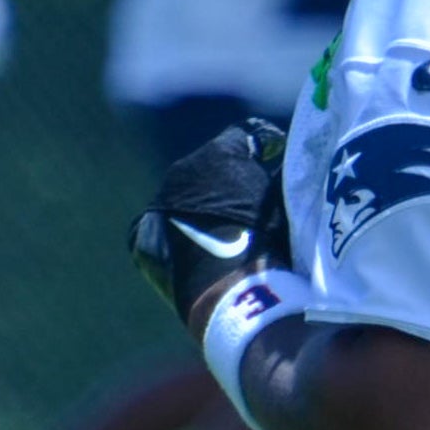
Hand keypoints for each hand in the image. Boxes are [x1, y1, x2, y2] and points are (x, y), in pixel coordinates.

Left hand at [128, 117, 292, 328]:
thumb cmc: (270, 243)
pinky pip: (164, 223)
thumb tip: (281, 169)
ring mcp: (160, 203)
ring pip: (186, 196)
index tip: (276, 161)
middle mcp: (183, 170)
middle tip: (250, 201)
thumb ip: (280, 176)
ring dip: (204, 205)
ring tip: (226, 230)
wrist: (232, 292)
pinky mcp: (144, 235)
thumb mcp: (286, 200)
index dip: (266, 148)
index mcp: (221, 154)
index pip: (246, 136)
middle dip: (229, 178)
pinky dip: (180, 230)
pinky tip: (198, 248)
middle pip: (210, 165)